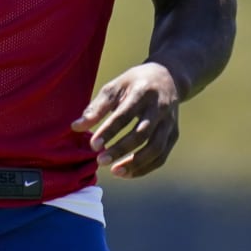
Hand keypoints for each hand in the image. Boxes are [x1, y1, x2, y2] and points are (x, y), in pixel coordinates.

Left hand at [72, 62, 182, 177]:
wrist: (168, 78)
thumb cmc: (133, 84)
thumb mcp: (114, 87)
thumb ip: (96, 108)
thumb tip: (76, 127)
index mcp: (143, 93)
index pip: (125, 115)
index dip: (109, 131)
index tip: (93, 145)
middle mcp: (160, 109)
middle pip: (143, 134)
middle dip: (121, 149)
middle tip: (100, 161)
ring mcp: (170, 123)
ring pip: (156, 148)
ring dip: (135, 163)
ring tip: (114, 171)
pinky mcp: (174, 134)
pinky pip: (161, 156)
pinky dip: (145, 167)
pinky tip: (126, 172)